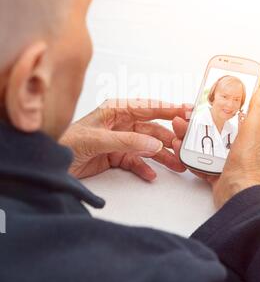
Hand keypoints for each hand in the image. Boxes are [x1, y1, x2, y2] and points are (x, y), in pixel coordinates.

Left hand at [60, 99, 189, 180]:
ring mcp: (119, 140)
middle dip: (170, 137)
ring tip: (178, 164)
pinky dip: (145, 167)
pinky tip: (152, 174)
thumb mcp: (97, 139)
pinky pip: (136, 161)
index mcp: (116, 109)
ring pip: (148, 146)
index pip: (148, 107)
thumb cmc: (65, 142)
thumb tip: (154, 145)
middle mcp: (120, 123)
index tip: (187, 111)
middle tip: (186, 144)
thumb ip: (127, 142)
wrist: (49, 163)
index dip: (169, 109)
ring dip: (162, 155)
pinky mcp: (116, 156)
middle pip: (152, 128)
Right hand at [172, 88, 259, 208]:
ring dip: (189, 137)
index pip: (233, 115)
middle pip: (214, 129)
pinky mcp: (216, 172)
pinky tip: (182, 149)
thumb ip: (258, 109)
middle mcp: (239, 147)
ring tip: (179, 133)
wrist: (237, 194)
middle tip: (184, 118)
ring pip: (204, 144)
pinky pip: (199, 161)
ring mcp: (226, 160)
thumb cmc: (248, 166)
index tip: (204, 102)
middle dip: (196, 122)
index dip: (218, 107)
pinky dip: (189, 155)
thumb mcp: (254, 131)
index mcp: (250, 135)